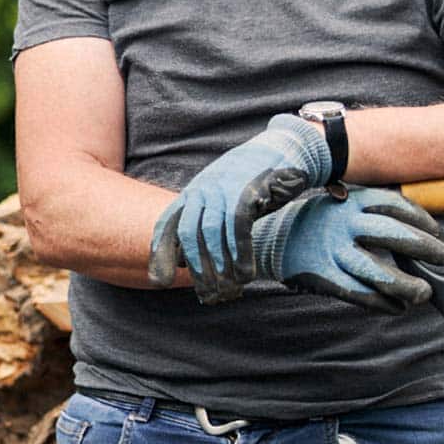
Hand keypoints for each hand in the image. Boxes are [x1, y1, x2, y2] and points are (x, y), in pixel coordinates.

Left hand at [147, 114, 333, 301]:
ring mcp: (224, 187)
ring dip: (219, 263)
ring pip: (213, 231)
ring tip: (228, 288)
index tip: (159, 280)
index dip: (161, 253)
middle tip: (206, 293)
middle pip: (189, 232)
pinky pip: (238, 226)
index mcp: (193, 192)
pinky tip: (246, 272)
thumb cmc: (251, 183)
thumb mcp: (221, 198)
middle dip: (196, 266)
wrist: (284, 150)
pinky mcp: (247, 189)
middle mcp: (204, 188)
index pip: (168, 224)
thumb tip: (183, 260)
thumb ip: (203, 223)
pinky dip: (240, 252)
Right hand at [250, 187, 443, 313]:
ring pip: (378, 272)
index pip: (394, 205)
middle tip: (443, 256)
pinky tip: (397, 307)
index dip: (420, 219)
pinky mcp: (324, 277)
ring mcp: (332, 252)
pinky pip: (359, 294)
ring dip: (406, 285)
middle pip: (392, 234)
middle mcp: (343, 224)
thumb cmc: (314, 220)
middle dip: (422, 246)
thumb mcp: (339, 202)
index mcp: (350, 201)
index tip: (436, 231)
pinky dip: (383, 303)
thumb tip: (414, 224)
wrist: (269, 238)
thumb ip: (369, 211)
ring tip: (423, 293)